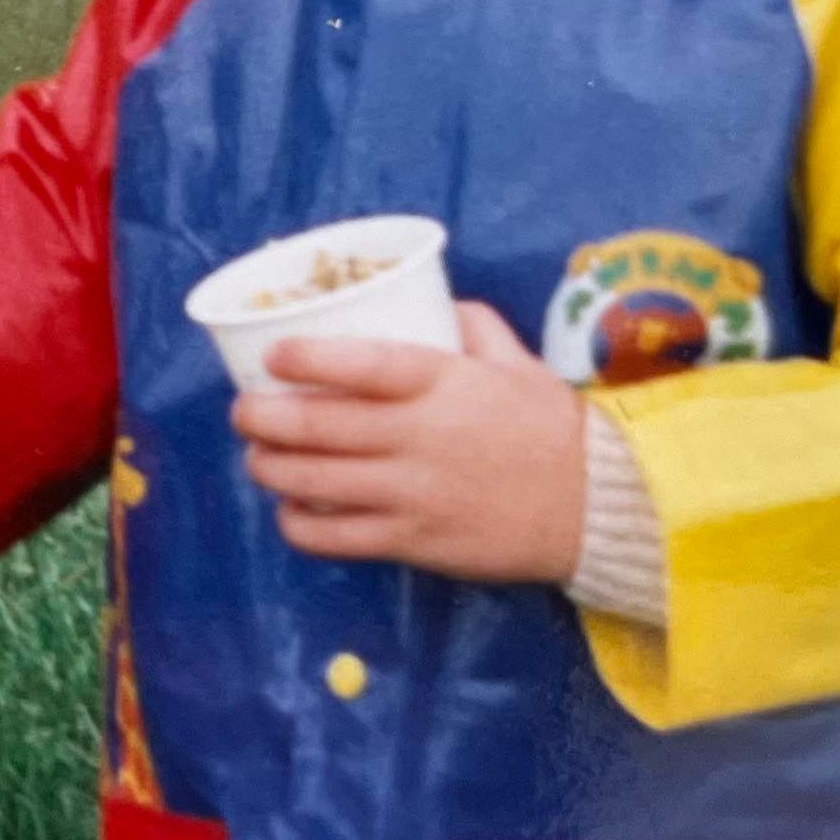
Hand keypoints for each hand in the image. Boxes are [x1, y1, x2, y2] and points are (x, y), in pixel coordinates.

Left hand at [230, 300, 587, 582]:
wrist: (596, 507)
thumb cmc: (550, 427)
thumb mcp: (516, 361)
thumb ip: (470, 324)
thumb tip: (431, 298)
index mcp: (442, 383)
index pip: (358, 365)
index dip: (304, 359)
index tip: (271, 356)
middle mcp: (418, 437)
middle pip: (313, 426)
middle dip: (259, 418)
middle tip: (243, 411)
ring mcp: (412, 494)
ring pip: (312, 481)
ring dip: (268, 467)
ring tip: (257, 456)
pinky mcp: (413, 542)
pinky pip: (335, 537)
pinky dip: (299, 523)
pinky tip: (291, 509)